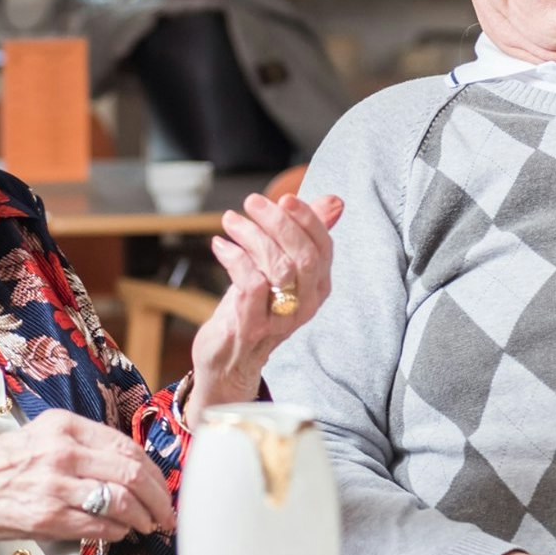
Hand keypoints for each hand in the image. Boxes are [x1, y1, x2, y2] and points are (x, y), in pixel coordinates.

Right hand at [0, 409, 174, 545]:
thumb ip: (82, 447)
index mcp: (64, 425)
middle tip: (164, 513)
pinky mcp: (46, 515)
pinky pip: (98, 525)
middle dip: (157, 497)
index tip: (161, 486)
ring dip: (142, 518)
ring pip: (121, 500)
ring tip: (146, 526)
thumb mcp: (41, 438)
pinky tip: (119, 534)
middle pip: (132, 472)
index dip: (152, 471)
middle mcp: (61, 451)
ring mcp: (54, 484)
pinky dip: (117, 532)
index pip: (126, 445)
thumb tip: (129, 470)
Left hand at [188, 193, 345, 425]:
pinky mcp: (253, 327)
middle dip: (278, 222)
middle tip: (252, 202)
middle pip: (303, 256)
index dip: (308, 219)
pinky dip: (234, 258)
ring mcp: (281, 319)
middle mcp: (306, 304)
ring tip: (231, 221)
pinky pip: (251, 284)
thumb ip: (305, 234)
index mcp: (318, 287)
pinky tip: (220, 246)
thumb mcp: (280, 266)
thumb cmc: (254, 305)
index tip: (285, 197)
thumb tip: (335, 202)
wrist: (228, 357)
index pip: (323, 247)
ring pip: (278, 268)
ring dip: (252, 236)